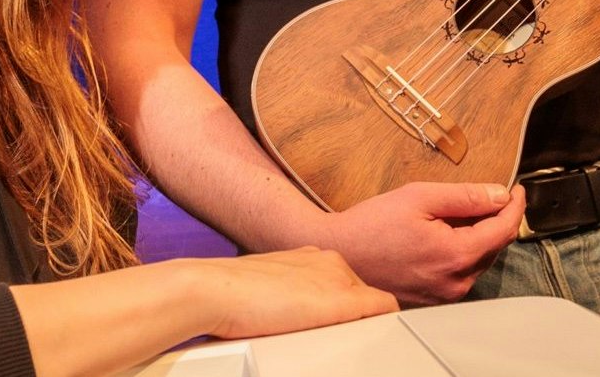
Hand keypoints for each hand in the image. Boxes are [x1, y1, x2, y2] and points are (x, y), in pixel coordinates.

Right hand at [192, 248, 398, 339]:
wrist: (214, 290)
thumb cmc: (228, 294)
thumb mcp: (266, 287)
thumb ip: (289, 294)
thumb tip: (291, 314)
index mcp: (311, 256)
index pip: (344, 282)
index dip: (344, 306)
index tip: (336, 323)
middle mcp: (328, 261)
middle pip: (360, 292)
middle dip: (355, 315)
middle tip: (339, 335)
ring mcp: (338, 279)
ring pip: (370, 303)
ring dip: (364, 321)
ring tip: (350, 342)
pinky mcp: (344, 299)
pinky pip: (383, 310)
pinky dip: (385, 324)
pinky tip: (376, 341)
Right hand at [309, 181, 525, 306]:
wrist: (339, 254)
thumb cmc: (372, 225)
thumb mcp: (419, 197)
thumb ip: (465, 196)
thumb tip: (500, 195)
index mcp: (456, 256)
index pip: (503, 230)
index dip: (514, 206)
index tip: (515, 189)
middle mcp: (457, 282)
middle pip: (493, 246)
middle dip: (494, 218)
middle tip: (483, 194)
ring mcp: (446, 295)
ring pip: (478, 259)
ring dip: (477, 235)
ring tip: (455, 213)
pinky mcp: (435, 299)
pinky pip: (461, 272)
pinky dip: (461, 250)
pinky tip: (442, 234)